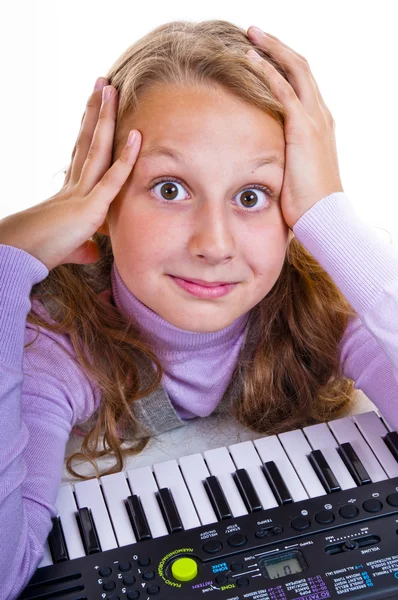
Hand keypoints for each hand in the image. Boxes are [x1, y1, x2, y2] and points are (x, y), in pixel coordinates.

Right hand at [0, 78, 141, 270]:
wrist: (21, 255)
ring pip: (98, 148)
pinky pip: (112, 179)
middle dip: (97, 111)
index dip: (90, 132)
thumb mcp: (70, 247)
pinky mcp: (90, 207)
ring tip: (110, 88)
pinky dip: (126, 159)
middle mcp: (75, 185)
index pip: (83, 155)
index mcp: (71, 192)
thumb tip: (93, 251)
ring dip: (105, 118)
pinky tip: (137, 137)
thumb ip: (83, 246)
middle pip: (88, 141)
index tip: (95, 110)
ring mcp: (82, 192)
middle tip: (104, 84)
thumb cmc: (41, 251)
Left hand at [246, 26, 343, 229]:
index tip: (261, 54)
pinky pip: (284, 90)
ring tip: (250, 35)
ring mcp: (314, 120)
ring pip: (294, 70)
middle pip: (300, 68)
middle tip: (254, 33)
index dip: (283, 65)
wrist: (323, 217)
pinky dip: (267, 71)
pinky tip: (249, 59)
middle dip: (277, 47)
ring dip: (271, 50)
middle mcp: (320, 116)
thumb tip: (261, 162)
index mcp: (319, 125)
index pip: (302, 84)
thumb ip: (283, 157)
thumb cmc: (307, 203)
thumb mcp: (295, 173)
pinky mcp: (303, 129)